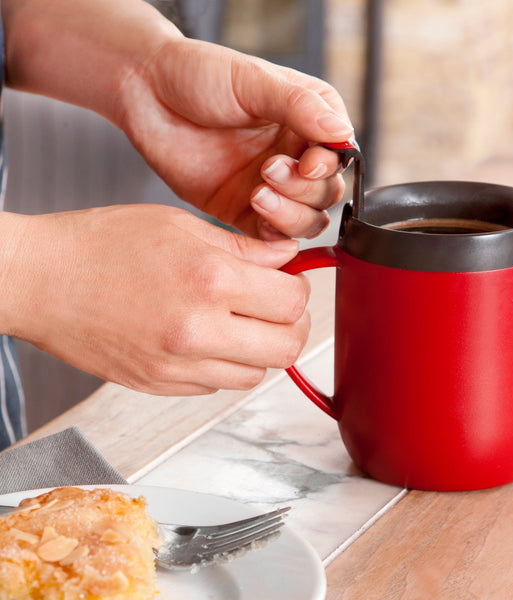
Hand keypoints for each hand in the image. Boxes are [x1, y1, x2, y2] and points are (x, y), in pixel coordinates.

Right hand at [2, 206, 309, 394]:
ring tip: (241, 322)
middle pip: (287, 347)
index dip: (298, 289)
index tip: (288, 281)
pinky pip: (219, 386)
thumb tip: (286, 258)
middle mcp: (198, 330)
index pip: (291, 301)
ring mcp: (178, 366)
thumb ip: (243, 247)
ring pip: (257, 374)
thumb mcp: (179, 225)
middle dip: (292, 325)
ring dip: (261, 348)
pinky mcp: (161, 386)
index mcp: (209, 279)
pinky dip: (226, 365)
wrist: (41, 281)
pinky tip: (209, 339)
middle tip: (278, 306)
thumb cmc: (100, 245)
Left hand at [117, 39, 352, 239]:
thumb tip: (341, 133)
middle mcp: (294, 155)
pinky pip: (273, 236)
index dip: (328, 166)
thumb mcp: (253, 81)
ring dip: (290, 214)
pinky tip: (256, 212)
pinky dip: (273, 234)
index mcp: (307, 120)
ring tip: (257, 192)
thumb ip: (300, 106)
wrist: (147, 94)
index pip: (340, 155)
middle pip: (326, 194)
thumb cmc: (199, 75)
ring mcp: (271, 186)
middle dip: (303, 190)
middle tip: (269, 170)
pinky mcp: (245, 210)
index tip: (307, 163)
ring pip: (307, 220)